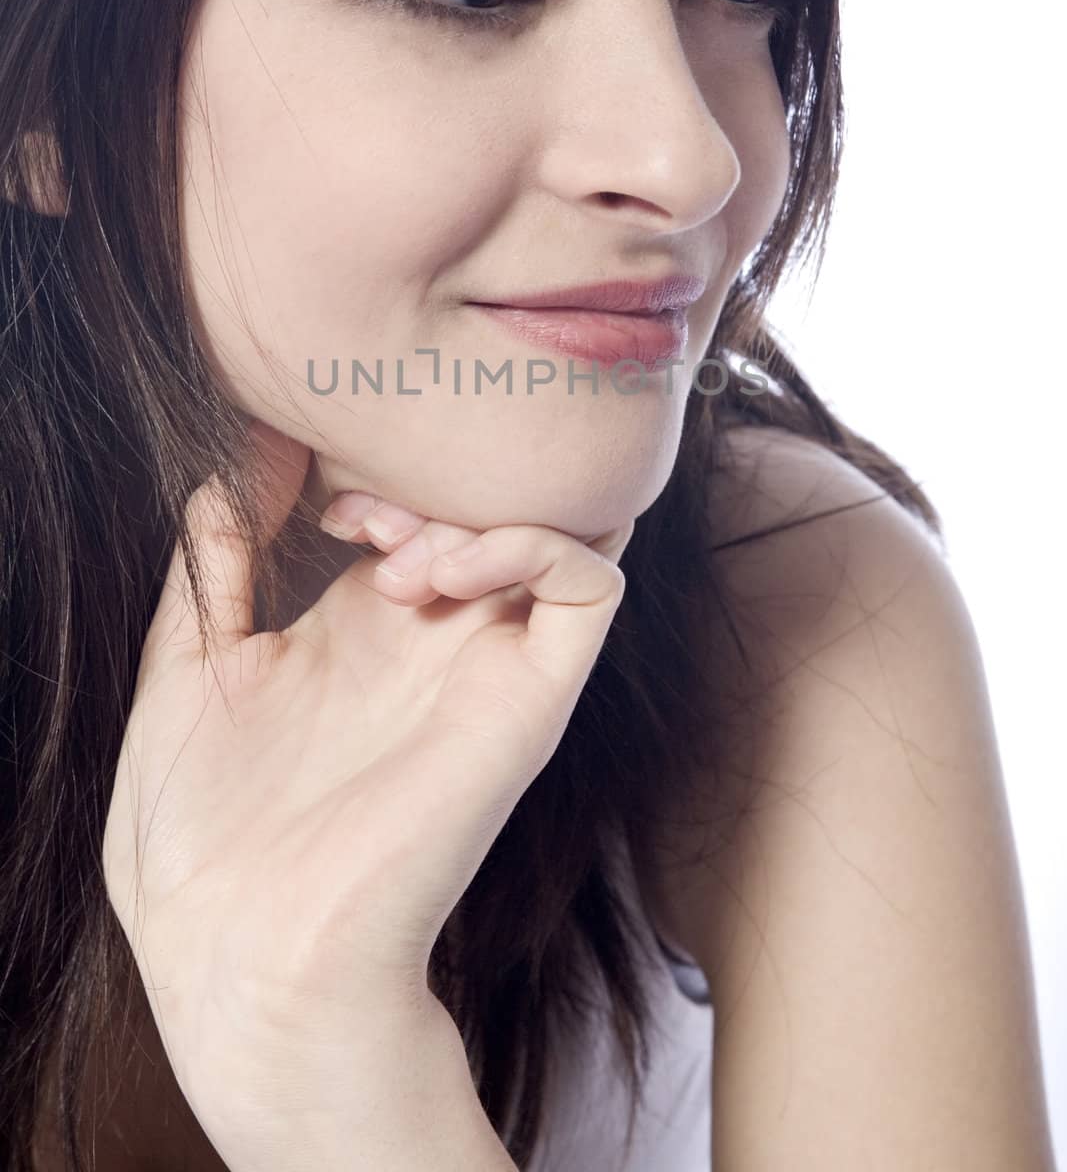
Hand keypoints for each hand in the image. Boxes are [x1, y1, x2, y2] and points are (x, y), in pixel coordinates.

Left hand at [101, 419, 632, 1168]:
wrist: (247, 958)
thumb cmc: (203, 841)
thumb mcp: (185, 672)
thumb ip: (212, 564)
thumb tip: (233, 463)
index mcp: (361, 631)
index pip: (410, 507)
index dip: (370, 470)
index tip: (307, 488)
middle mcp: (434, 639)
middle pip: (484, 504)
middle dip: (426, 478)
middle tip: (356, 516)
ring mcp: (487, 666)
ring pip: (553, 524)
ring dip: (478, 507)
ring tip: (397, 558)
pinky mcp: (529, 701)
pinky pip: (590, 584)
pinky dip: (535, 542)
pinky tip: (444, 571)